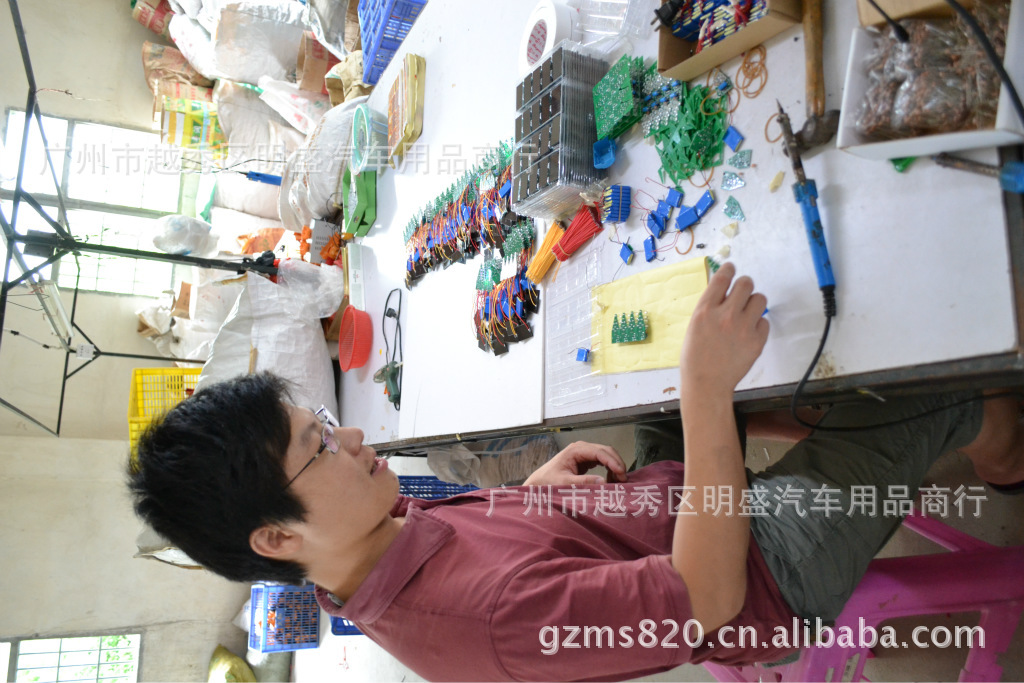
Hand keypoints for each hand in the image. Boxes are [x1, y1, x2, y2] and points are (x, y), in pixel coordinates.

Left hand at [522, 441, 627, 486]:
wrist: (539, 482)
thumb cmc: (549, 481)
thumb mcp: (565, 483)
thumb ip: (584, 482)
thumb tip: (604, 481)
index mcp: (576, 450)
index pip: (600, 452)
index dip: (613, 462)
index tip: (621, 474)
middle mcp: (581, 448)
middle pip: (606, 450)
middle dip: (617, 463)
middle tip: (624, 479)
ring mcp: (584, 452)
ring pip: (606, 454)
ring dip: (615, 465)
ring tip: (619, 481)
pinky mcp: (585, 459)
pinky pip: (602, 460)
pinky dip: (609, 468)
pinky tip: (611, 479)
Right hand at [680, 262, 768, 401]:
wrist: (707, 384)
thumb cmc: (695, 357)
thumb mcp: (694, 326)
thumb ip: (709, 307)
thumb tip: (723, 291)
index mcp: (705, 310)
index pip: (722, 277)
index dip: (729, 269)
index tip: (731, 268)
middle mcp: (726, 315)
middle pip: (746, 283)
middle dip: (744, 285)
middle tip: (741, 293)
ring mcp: (744, 328)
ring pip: (760, 298)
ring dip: (753, 303)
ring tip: (746, 314)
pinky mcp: (757, 341)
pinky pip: (764, 321)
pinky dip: (758, 324)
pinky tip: (748, 333)